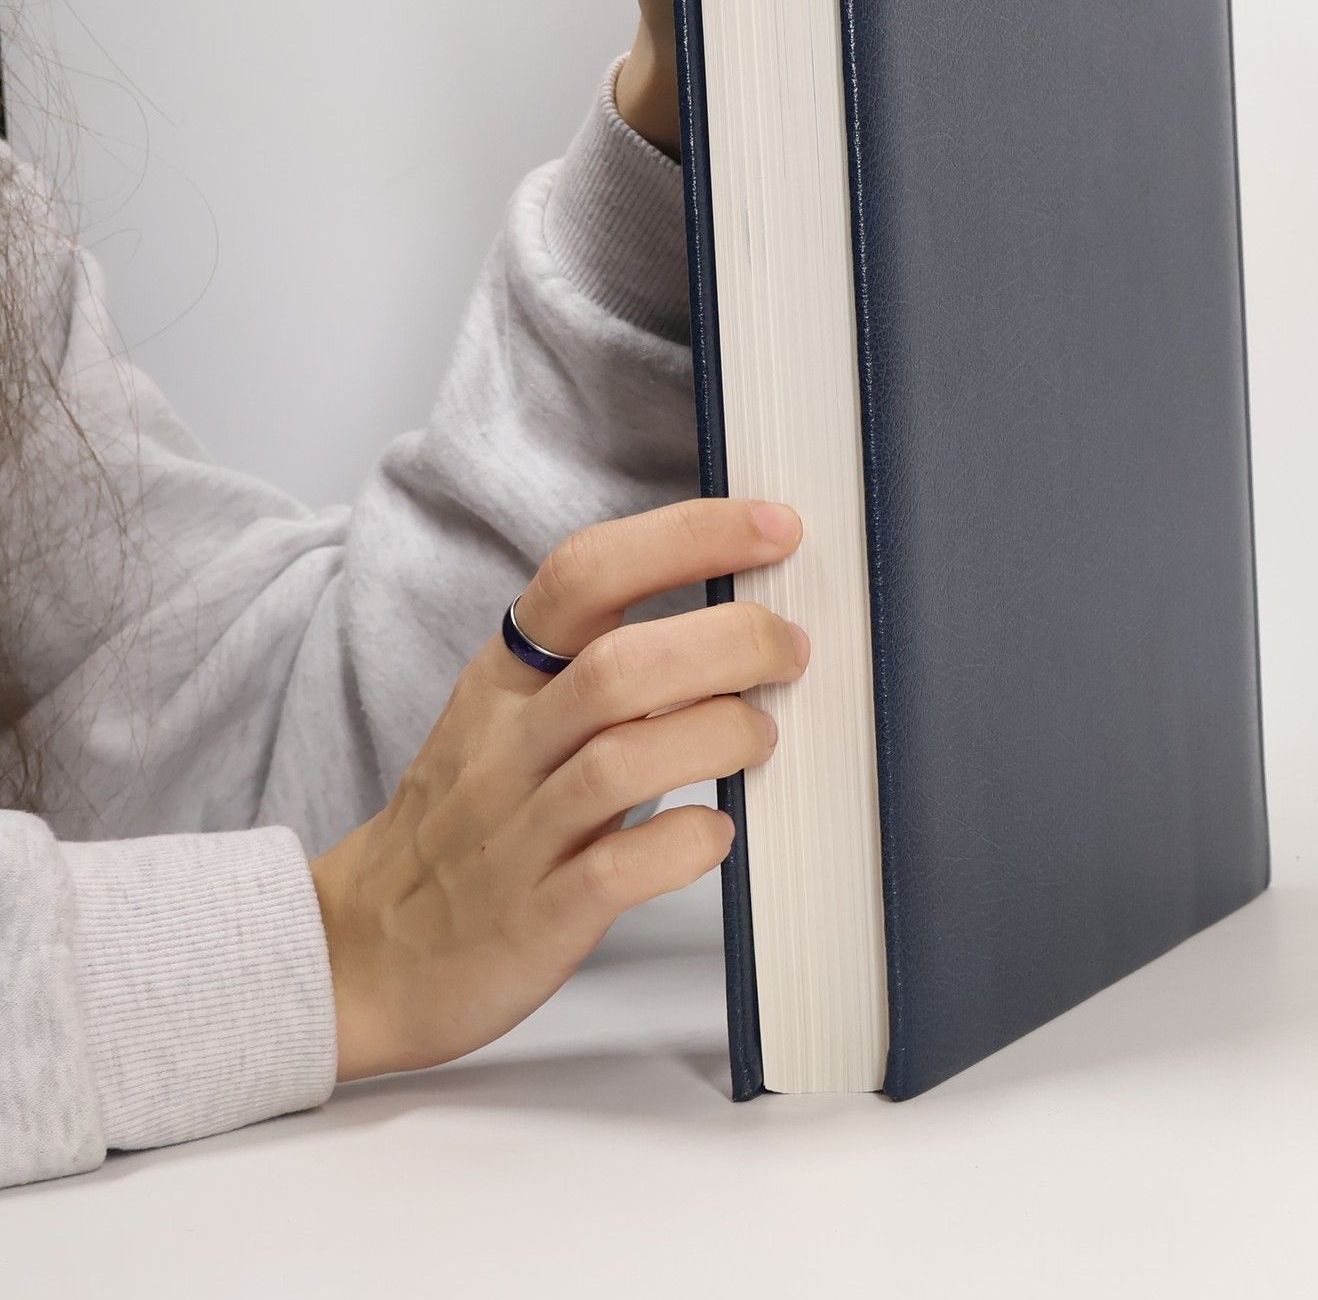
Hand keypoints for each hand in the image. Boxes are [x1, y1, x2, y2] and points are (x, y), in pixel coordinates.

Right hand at [308, 497, 807, 1082]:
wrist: (364, 954)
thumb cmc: (467, 823)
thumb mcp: (509, 717)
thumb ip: (602, 665)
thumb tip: (735, 619)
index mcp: (504, 679)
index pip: (585, 573)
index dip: (686, 536)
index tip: (773, 525)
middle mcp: (506, 746)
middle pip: (620, 665)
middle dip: (727, 642)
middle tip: (790, 648)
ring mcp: (518, 834)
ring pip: (621, 760)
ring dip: (717, 734)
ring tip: (761, 736)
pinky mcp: (537, 918)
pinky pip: (617, 869)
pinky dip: (684, 843)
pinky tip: (716, 833)